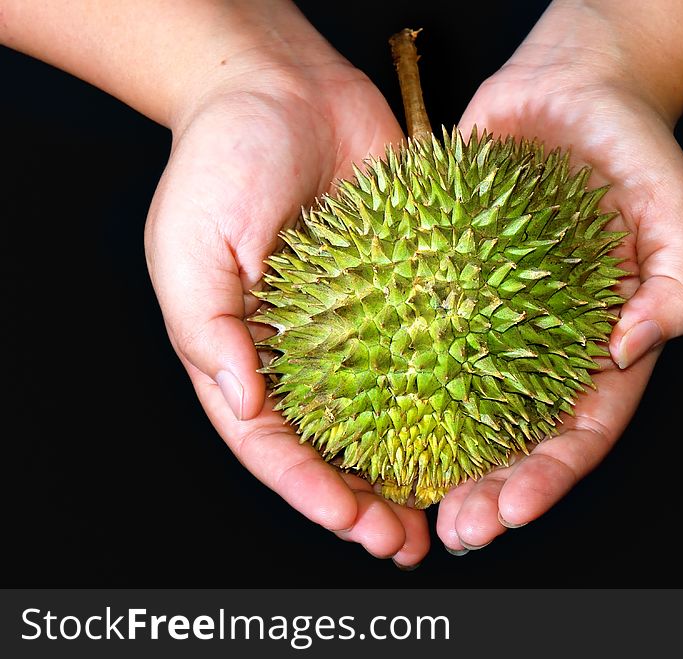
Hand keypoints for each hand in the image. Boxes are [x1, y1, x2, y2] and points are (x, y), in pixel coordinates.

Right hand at [143, 24, 429, 566]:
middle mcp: (303, 351)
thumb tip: (244, 408)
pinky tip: (481, 426)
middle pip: (334, 445)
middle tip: (404, 542)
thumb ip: (209, 332)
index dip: (309, 491)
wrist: (283, 88)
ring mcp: (356, 323)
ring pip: (388, 413)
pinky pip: (427, 348)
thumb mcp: (190, 247)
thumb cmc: (221, 161)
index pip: (272, 443)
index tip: (352, 523)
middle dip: (365, 501)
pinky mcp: (402, 288)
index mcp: (244, 353)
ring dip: (415, 466)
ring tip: (446, 510)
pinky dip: (449, 392)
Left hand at [437, 6, 682, 551]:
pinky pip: (420, 334)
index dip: (549, 479)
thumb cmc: (633, 149)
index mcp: (603, 348)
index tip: (511, 511)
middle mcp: (543, 346)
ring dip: (433, 452)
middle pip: (516, 436)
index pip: (581, 432)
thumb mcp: (679, 211)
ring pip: (461, 402)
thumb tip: (631, 348)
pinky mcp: (448, 284)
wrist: (571, 90)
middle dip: (489, 490)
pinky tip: (362, 404)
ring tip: (401, 492)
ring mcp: (492, 320)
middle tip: (454, 525)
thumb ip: (681, 284)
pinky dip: (395, 373)